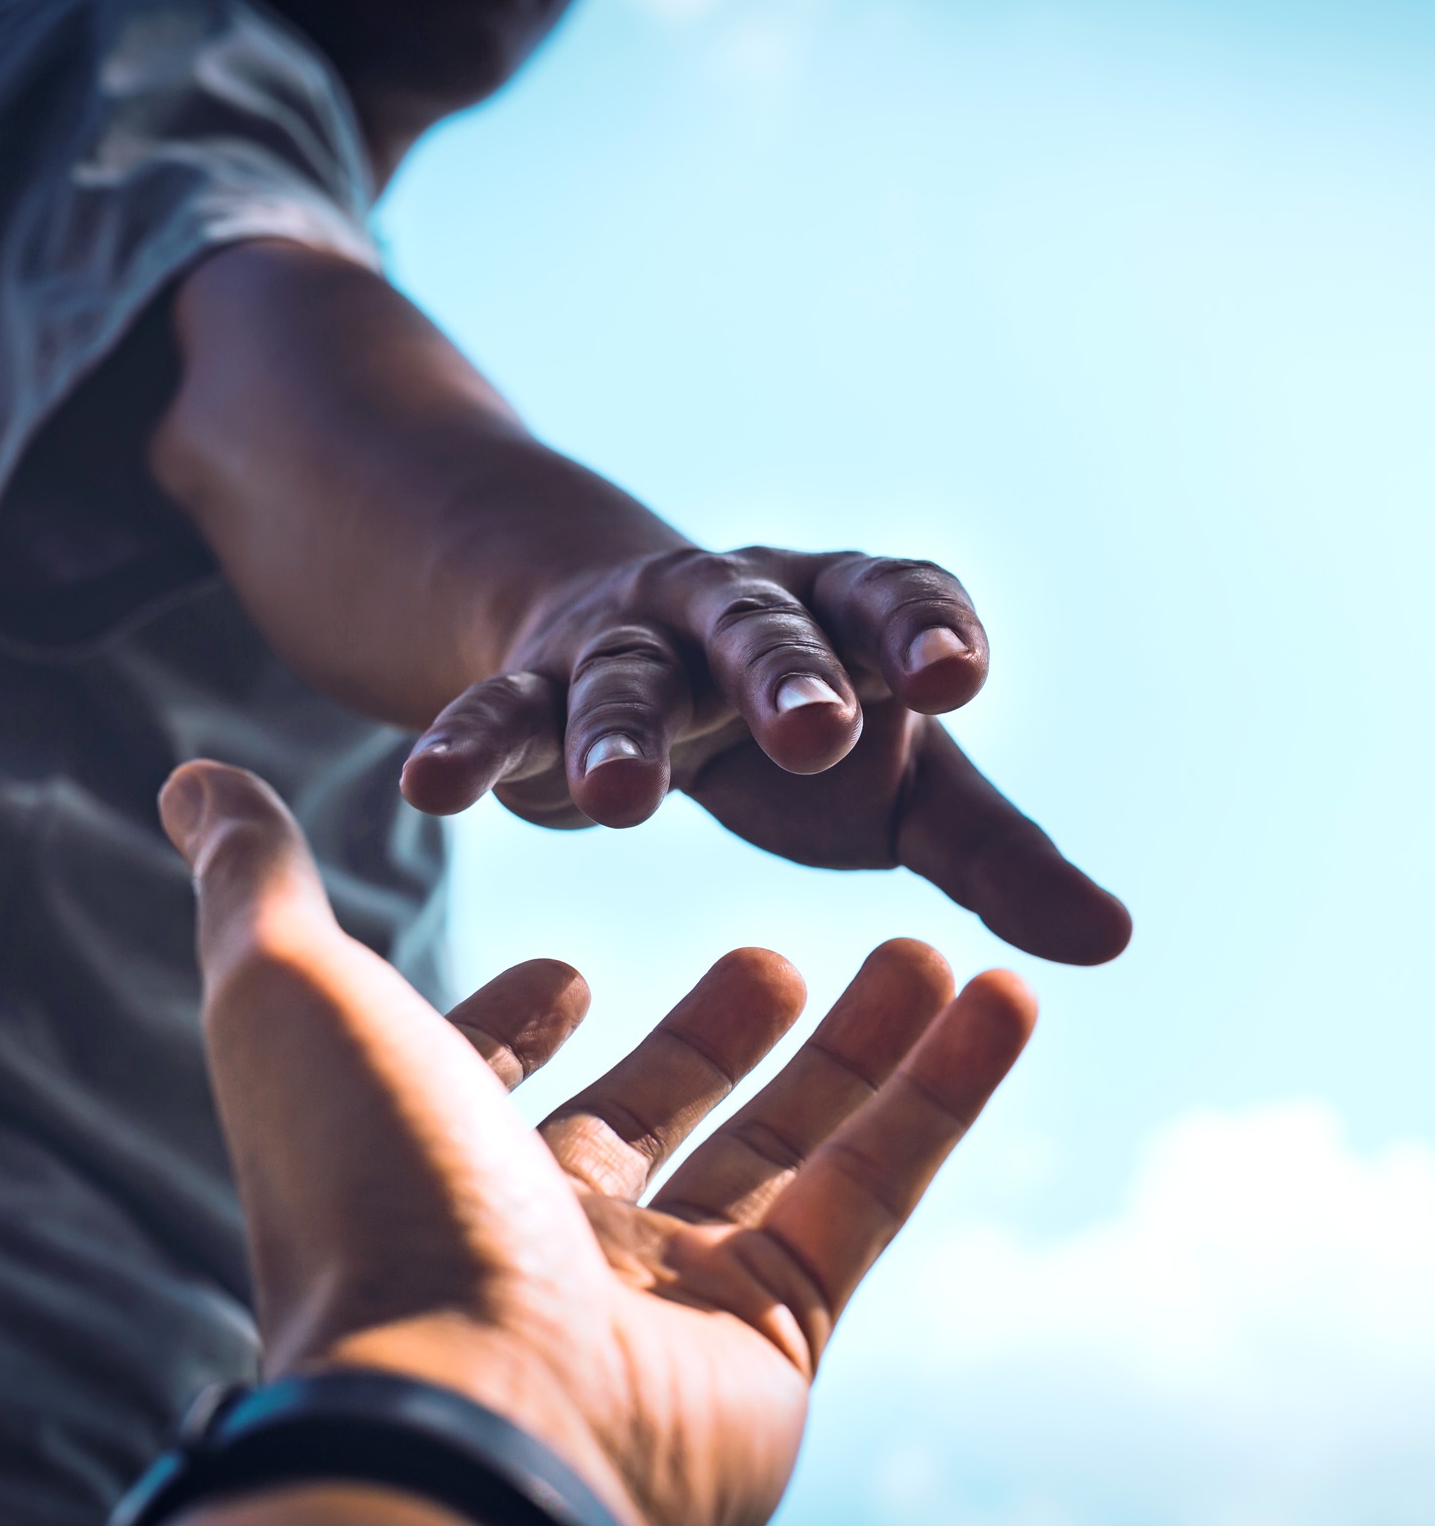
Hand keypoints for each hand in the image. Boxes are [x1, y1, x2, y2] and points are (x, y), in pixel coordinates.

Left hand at [159, 759, 1038, 1525]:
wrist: (466, 1412)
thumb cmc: (370, 1191)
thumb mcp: (295, 993)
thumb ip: (256, 881)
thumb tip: (193, 775)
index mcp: (441, 1156)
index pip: (492, 1082)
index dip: (524, 1024)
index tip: (568, 968)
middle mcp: (549, 1233)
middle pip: (664, 1108)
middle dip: (723, 1029)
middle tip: (781, 955)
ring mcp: (667, 1291)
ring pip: (791, 1144)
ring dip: (865, 1047)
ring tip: (929, 948)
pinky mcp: (775, 1335)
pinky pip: (875, 1194)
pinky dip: (945, 1096)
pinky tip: (999, 999)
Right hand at [400, 546, 1129, 964]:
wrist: (636, 646)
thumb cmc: (801, 727)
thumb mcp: (905, 786)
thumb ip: (996, 855)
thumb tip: (1116, 943)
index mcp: (843, 620)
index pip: (892, 600)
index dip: (923, 629)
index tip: (957, 675)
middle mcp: (735, 614)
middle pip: (761, 630)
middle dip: (784, 675)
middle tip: (815, 730)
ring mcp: (628, 646)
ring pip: (621, 680)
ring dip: (618, 733)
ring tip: (618, 806)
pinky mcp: (535, 686)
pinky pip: (499, 712)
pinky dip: (467, 744)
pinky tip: (427, 786)